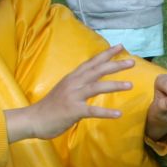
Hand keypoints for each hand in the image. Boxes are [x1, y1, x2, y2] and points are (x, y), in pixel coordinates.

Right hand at [7, 46, 133, 142]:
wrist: (33, 119)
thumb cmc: (50, 107)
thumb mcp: (65, 90)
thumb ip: (78, 84)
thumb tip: (91, 81)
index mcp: (72, 78)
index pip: (92, 62)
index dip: (106, 54)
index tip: (120, 47)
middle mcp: (73, 83)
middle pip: (97, 70)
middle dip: (115, 65)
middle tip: (132, 61)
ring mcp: (73, 96)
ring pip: (96, 87)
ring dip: (114, 85)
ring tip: (130, 85)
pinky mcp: (72, 110)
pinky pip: (92, 110)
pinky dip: (105, 112)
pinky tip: (118, 114)